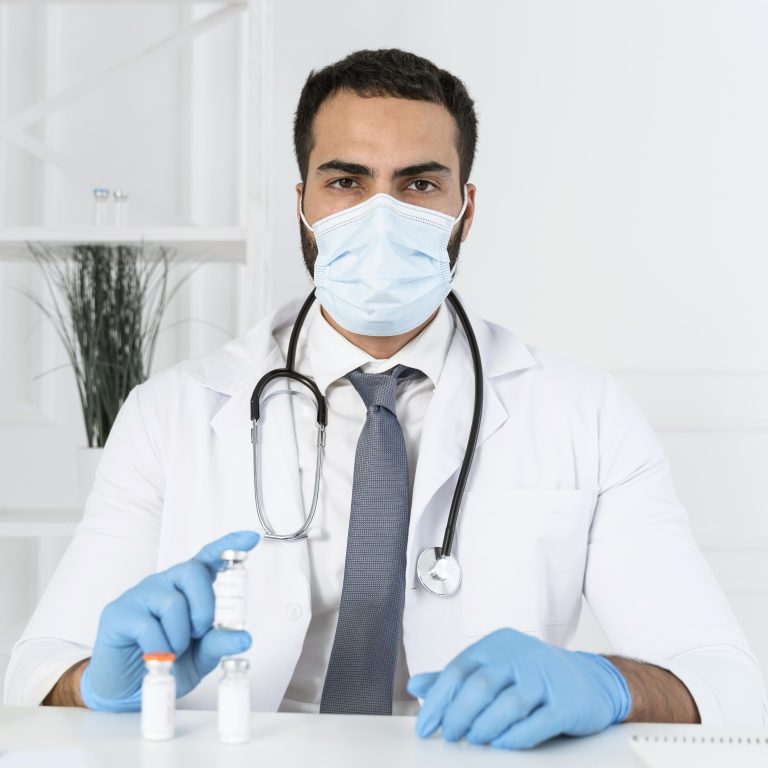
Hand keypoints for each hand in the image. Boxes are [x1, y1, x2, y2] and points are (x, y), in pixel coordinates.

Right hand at [80, 530, 259, 711]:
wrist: (127, 690)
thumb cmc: (166, 663)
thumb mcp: (200, 657)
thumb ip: (219, 643)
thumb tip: (243, 638)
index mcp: (188, 588)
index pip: (208, 557)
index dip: (229, 545)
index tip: (250, 539)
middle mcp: (165, 584)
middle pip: (192, 571)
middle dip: (204, 606)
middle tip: (199, 633)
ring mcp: (140, 595)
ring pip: (172, 601)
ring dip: (180, 635)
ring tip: (172, 652)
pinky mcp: (118, 612)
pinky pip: (147, 625)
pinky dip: (159, 648)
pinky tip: (155, 658)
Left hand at [407, 627, 630, 749]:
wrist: (591, 681)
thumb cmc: (533, 676)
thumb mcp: (494, 668)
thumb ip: (456, 678)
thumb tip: (415, 685)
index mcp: (497, 645)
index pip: (459, 670)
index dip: (438, 700)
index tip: (425, 725)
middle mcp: (520, 656)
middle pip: (480, 686)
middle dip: (458, 715)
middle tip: (449, 735)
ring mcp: (545, 678)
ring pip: (508, 703)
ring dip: (485, 725)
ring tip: (473, 739)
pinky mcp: (566, 703)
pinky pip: (538, 721)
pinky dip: (517, 735)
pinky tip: (502, 744)